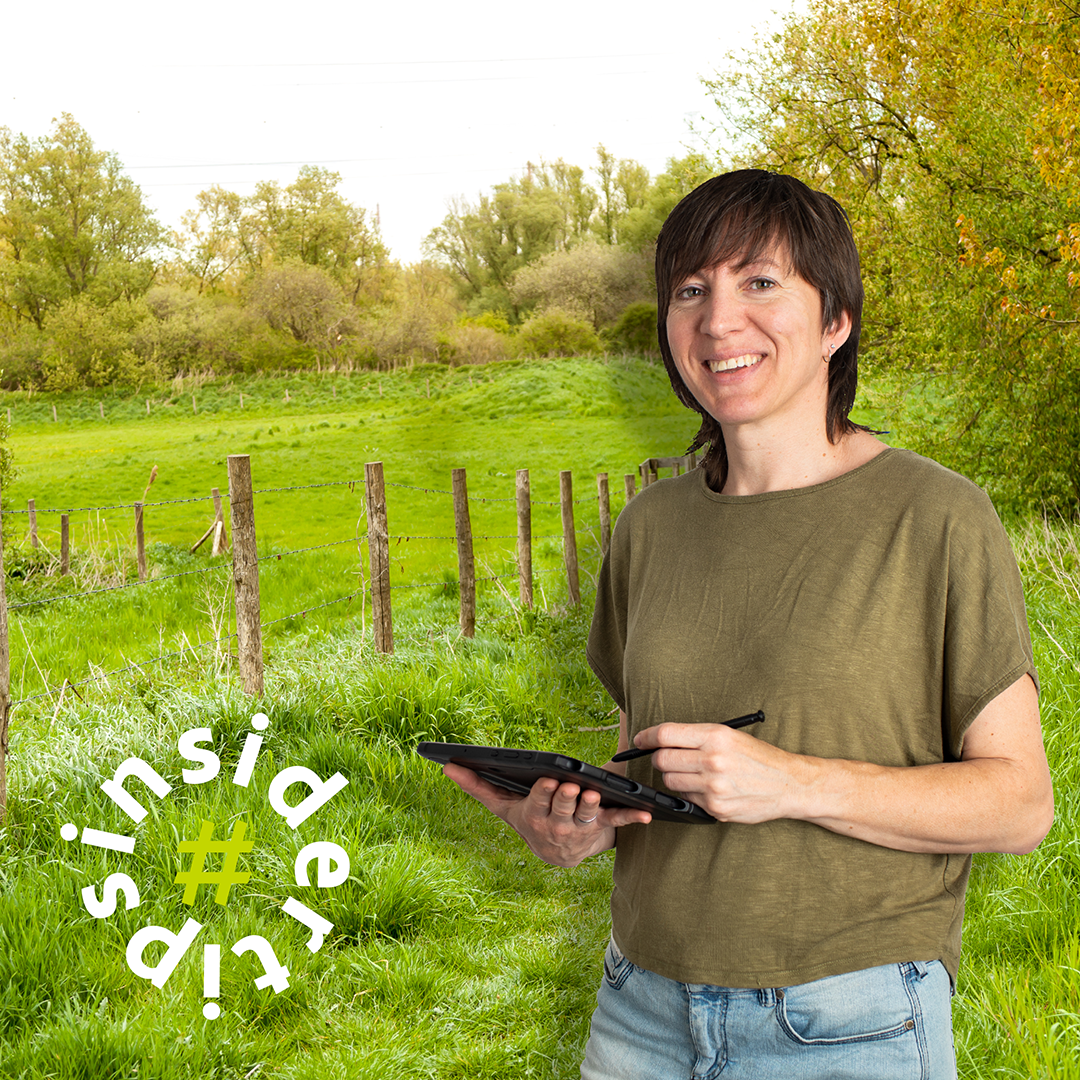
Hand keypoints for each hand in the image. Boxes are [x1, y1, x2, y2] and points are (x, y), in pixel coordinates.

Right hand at [442, 762, 651, 867]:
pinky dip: (632, 818)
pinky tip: (646, 814)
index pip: (539, 802)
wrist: (557, 854)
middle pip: (563, 808)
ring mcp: (580, 828)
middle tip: (574, 786)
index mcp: (534, 815)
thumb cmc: (529, 818)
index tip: (549, 781)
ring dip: (593, 806)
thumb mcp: (503, 806)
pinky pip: (618, 823)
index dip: (545, 792)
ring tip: (598, 794)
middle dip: (568, 798)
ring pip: (587, 815)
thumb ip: (476, 785)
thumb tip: (447, 766)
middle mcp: (556, 825)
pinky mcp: (601, 829)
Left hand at [634, 722, 798, 823]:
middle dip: (660, 758)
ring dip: (674, 777)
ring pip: (670, 781)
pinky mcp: (716, 808)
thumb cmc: (758, 757)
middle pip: (662, 759)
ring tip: (693, 773)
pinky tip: (707, 788)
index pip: (666, 734)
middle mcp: (713, 760)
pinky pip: (686, 798)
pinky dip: (691, 793)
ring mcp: (713, 787)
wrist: (789, 784)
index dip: (647, 736)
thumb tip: (660, 740)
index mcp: (715, 736)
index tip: (641, 739)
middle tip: (668, 757)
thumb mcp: (730, 735)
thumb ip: (695, 737)